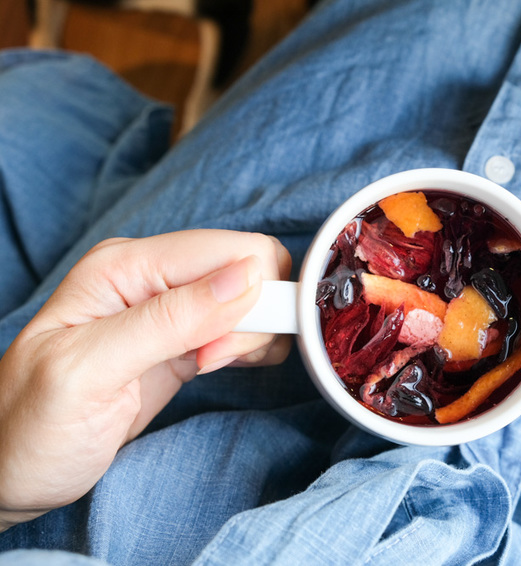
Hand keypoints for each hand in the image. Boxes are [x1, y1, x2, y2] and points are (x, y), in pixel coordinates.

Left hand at [0, 230, 291, 530]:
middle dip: (253, 317)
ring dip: (250, 337)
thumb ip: (169, 320)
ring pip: (255, 299)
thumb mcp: (90, 372)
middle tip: (213, 360)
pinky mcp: (187, 338)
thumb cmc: (31, 427)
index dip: (253, 294)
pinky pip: (244, 325)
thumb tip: (247, 277)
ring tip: (203, 369)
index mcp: (127, 265)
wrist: (13, 472)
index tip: (225, 346)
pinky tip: (215, 369)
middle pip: (251, 270)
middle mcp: (154, 275)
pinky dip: (249, 348)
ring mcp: (172, 307)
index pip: (231, 250)